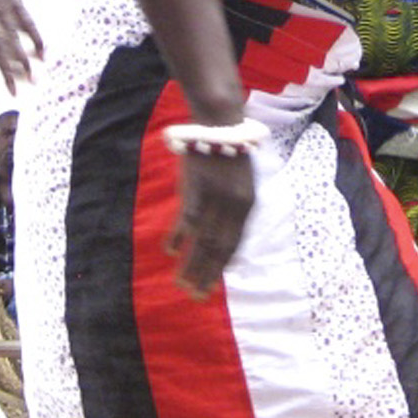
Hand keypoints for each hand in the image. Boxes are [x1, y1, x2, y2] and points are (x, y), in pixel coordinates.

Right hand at [164, 150, 254, 296]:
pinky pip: (187, 219)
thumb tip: (221, 230)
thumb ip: (232, 205)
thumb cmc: (228, 149)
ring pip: (203, 240)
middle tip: (196, 297)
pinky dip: (178, 237)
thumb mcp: (239, 180)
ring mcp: (216, 197)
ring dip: (191, 264)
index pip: (234, 244)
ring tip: (181, 284)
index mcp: (248, 204)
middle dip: (207, 275)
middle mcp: (234, 205)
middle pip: (219, 248)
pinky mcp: (198, 187)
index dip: (222, 267)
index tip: (210, 286)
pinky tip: (170, 251)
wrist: (220, 120)